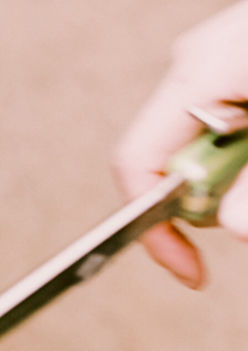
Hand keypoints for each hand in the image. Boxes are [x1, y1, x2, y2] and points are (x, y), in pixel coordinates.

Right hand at [113, 1, 247, 286]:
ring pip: (202, 144)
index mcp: (200, 73)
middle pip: (171, 158)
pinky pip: (223, 122)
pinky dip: (246, 149)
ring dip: (238, 171)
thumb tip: (234, 229)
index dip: (155, 226)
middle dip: (210, 197)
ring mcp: (216, 60)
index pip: (136, 162)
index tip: (189, 267)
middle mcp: (196, 64)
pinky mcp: (238, 63)